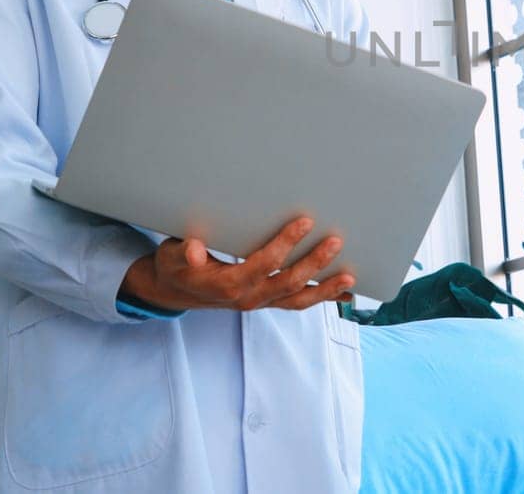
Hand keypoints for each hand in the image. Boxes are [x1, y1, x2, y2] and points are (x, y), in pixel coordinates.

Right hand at [119, 217, 355, 312]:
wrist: (174, 288)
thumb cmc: (177, 264)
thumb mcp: (173, 254)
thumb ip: (184, 251)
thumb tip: (193, 250)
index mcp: (227, 284)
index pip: (264, 263)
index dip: (285, 243)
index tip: (305, 221)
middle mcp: (247, 297)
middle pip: (288, 283)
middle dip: (314, 263)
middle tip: (336, 241)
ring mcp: (259, 302)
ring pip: (297, 299)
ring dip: (325, 289)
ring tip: (350, 278)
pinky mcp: (267, 302)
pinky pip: (297, 304)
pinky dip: (322, 298)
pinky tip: (344, 293)